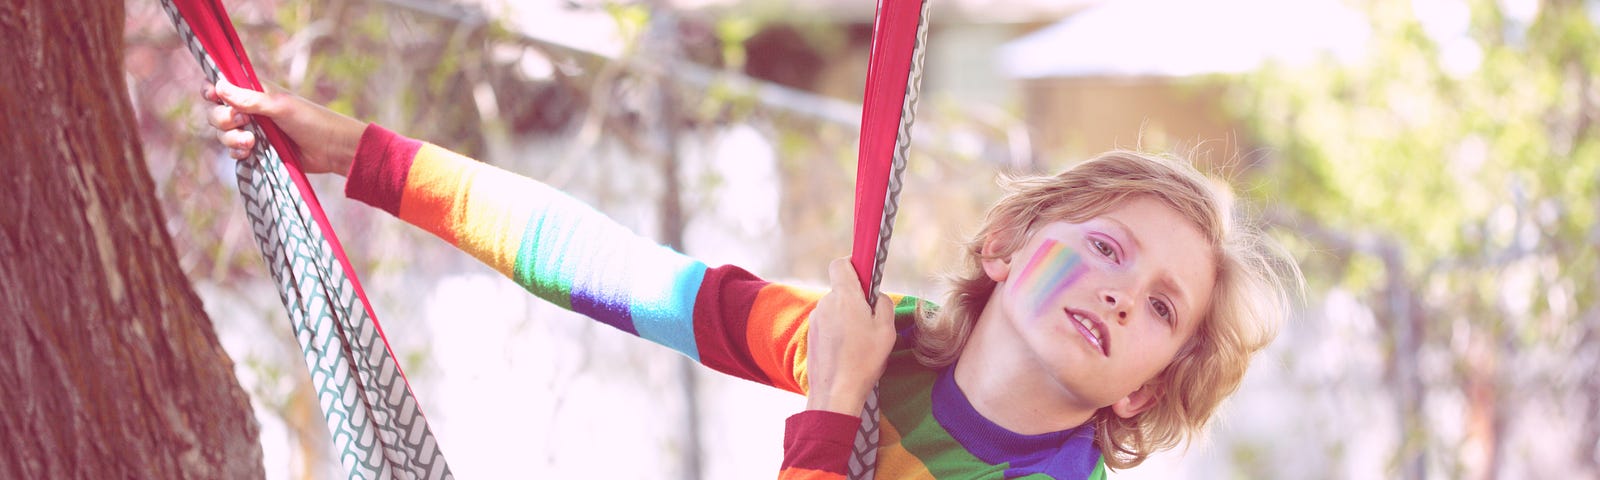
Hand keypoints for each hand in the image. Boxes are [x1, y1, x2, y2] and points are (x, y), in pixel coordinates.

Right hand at [202, 78, 365, 175]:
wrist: (332, 149)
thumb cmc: (311, 120)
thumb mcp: (280, 107)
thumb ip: (249, 99)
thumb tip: (218, 85)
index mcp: (255, 91)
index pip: (222, 86)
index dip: (212, 91)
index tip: (214, 97)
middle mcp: (250, 109)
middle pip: (216, 112)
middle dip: (222, 118)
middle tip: (241, 121)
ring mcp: (252, 130)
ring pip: (222, 133)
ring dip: (231, 138)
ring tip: (251, 142)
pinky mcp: (257, 150)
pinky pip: (234, 151)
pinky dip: (237, 152)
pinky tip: (249, 152)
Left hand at [804, 257, 897, 414]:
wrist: (836, 392)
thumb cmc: (864, 360)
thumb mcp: (886, 330)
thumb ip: (882, 304)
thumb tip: (875, 297)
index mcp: (843, 297)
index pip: (841, 264)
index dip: (854, 266)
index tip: (866, 278)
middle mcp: (825, 304)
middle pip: (841, 289)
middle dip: (856, 299)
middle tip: (871, 321)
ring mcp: (815, 320)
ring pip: (836, 308)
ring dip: (848, 317)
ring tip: (860, 341)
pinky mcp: (812, 335)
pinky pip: (828, 324)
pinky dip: (838, 331)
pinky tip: (848, 351)